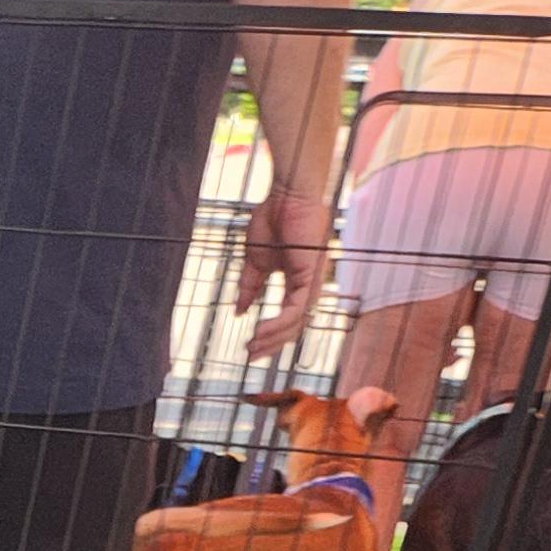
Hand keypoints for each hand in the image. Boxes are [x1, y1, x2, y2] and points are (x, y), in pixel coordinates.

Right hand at [234, 190, 332, 362]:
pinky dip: (279, 323)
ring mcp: (312, 280)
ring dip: (273, 338)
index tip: (249, 348)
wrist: (285, 195)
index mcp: (296, 281)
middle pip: (294, 326)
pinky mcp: (311, 275)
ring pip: (297, 322)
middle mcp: (308, 284)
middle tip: (250, 355)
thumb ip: (249, 287)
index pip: (287, 317)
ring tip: (252, 345)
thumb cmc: (274, 218)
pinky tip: (260, 329)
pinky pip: (297, 309)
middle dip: (271, 344)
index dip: (270, 336)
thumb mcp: (255, 261)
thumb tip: (238, 310)